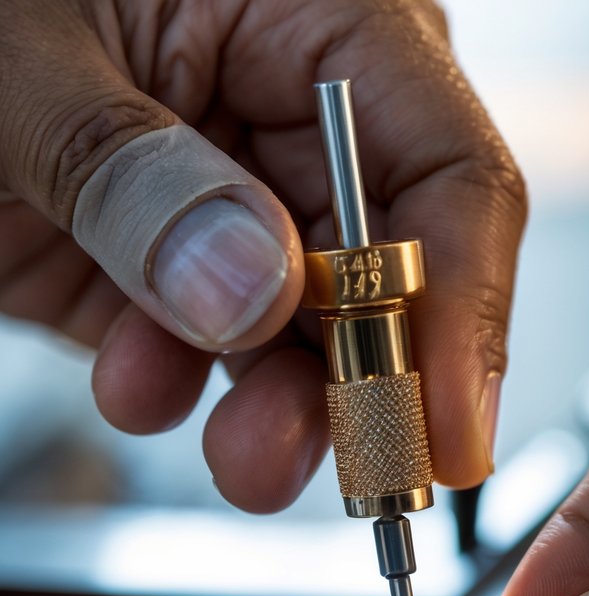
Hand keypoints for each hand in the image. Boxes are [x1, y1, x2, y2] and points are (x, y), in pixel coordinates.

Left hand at [0, 0, 524, 509]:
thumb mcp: (22, 52)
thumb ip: (136, 172)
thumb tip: (255, 291)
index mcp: (312, 15)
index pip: (449, 173)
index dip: (466, 311)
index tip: (451, 430)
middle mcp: (291, 118)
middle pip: (398, 279)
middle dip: (377, 391)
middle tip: (366, 477)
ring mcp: (229, 204)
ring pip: (308, 341)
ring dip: (284, 417)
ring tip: (249, 461)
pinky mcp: (166, 274)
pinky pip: (206, 359)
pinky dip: (177, 395)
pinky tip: (135, 384)